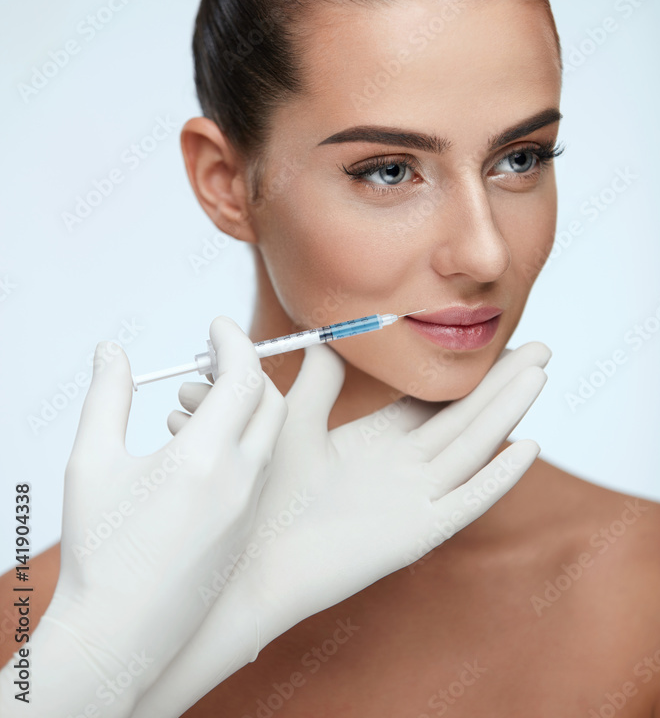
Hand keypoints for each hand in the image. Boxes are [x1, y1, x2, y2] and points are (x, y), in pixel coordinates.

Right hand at [0, 316, 285, 717]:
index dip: (233, 340)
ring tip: (192, 404)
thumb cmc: (99, 550)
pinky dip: (241, 443)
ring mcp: (249, 509)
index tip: (216, 324)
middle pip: (267, 401)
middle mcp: (240, 481)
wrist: (120, 635)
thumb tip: (111, 350)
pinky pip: (259, 470)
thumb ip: (106, 396)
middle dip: (244, 369)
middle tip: (208, 359)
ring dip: (242, 406)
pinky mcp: (248, 531)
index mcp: (203, 458)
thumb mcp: (91, 463)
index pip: (243, 376)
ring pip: (267, 436)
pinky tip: (198, 449)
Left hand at [132, 339, 549, 716]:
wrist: (252, 556)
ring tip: (538, 373)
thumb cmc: (266, 494)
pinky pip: (466, 501)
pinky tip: (527, 448)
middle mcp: (404, 469)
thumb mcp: (296, 422)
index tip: (492, 340)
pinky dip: (497, 477)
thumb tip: (328, 331)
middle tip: (539, 347)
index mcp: (378, 442)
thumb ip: (318, 380)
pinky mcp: (417, 533)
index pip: (436, 402)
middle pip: (465, 417)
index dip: (466, 374)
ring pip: (472, 447)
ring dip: (506, 412)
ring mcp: (414, 501)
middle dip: (501, 383)